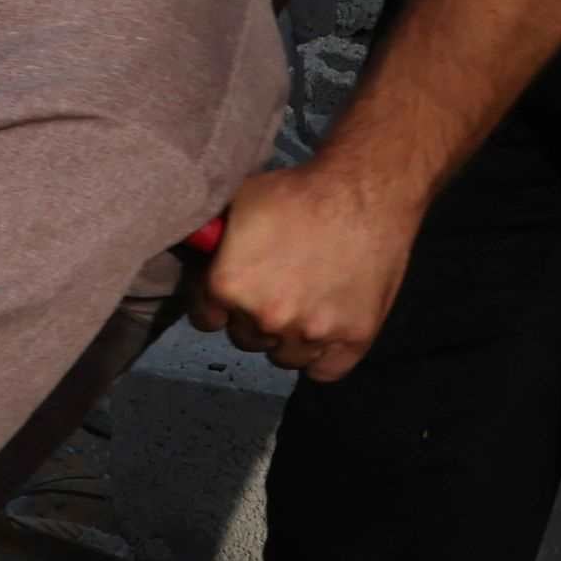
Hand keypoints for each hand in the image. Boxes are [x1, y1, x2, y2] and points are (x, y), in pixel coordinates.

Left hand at [192, 157, 422, 382]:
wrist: (364, 189)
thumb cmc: (297, 190)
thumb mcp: (236, 206)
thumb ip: (212, 245)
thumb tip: (196, 257)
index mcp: (228, 286)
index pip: (206, 319)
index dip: (219, 303)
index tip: (236, 290)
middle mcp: (265, 318)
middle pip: (246, 338)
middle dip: (255, 317)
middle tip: (279, 288)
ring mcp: (311, 333)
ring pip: (284, 356)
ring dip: (290, 338)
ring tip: (307, 303)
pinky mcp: (353, 339)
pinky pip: (324, 371)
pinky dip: (322, 357)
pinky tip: (325, 329)